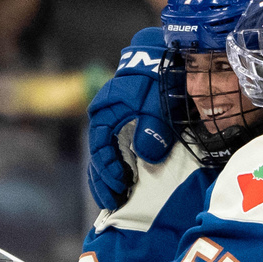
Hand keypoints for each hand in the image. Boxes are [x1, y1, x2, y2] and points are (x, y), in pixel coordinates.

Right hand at [88, 27, 174, 210]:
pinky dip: (117, 170)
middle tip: (114, 204)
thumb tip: (147, 156)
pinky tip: (124, 185)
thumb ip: (153, 127)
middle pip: (98, 157)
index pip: (99, 148)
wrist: (164, 57)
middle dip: (103, 182)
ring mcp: (114, 126)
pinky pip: (116, 153)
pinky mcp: (126, 129)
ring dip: (108, 179)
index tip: (121, 186)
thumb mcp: (157, 101)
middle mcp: (105, 121)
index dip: (107, 170)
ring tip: (115, 200)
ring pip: (104, 157)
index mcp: (105, 113)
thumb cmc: (158, 77)